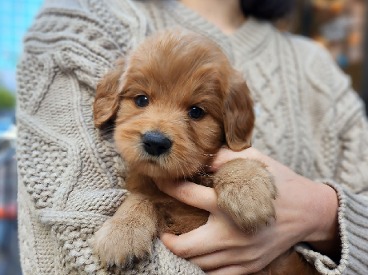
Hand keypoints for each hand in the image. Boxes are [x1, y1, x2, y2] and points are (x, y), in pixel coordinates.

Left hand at [156, 147, 338, 273]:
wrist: (310, 212)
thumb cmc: (281, 184)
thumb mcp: (256, 160)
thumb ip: (226, 157)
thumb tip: (202, 159)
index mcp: (230, 203)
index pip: (187, 194)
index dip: (168, 186)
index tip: (160, 182)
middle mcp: (231, 233)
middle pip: (185, 246)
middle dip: (168, 240)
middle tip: (165, 232)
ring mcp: (241, 255)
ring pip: (199, 265)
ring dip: (185, 255)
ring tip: (180, 244)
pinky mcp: (249, 267)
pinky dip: (204, 268)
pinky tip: (201, 257)